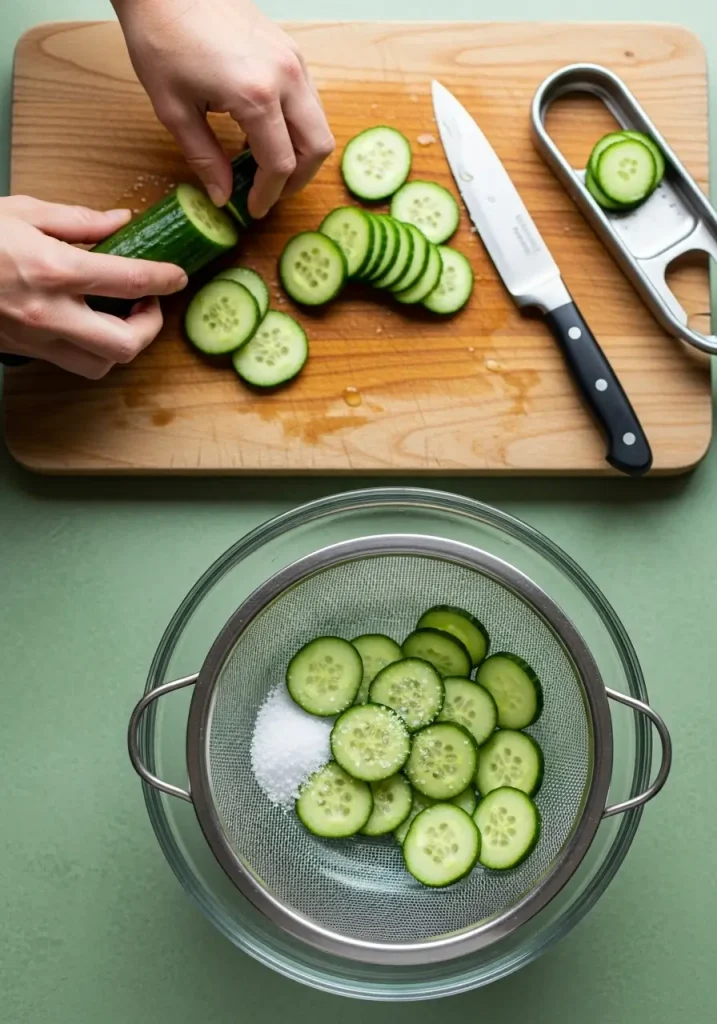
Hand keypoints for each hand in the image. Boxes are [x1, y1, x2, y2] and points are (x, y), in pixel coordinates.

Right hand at [0, 196, 186, 377]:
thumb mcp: (23, 211)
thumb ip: (78, 220)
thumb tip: (120, 221)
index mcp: (54, 270)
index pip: (131, 282)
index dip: (166, 280)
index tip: (177, 276)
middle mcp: (49, 314)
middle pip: (126, 346)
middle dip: (151, 328)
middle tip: (150, 304)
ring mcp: (34, 339)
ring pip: (101, 366)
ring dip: (122, 346)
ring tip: (123, 317)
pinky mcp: (21, 352)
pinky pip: (71, 364)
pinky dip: (92, 350)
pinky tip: (90, 324)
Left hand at [112, 0, 334, 216]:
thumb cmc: (161, 39)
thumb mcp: (174, 111)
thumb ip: (205, 159)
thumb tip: (223, 197)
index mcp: (256, 95)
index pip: (281, 164)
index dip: (269, 195)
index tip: (253, 209)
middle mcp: (286, 76)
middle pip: (317, 147)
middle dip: (297, 180)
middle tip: (269, 193)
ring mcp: (294, 59)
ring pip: (319, 123)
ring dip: (300, 152)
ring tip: (265, 165)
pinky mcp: (291, 49)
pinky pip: (309, 100)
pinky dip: (296, 125)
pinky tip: (263, 133)